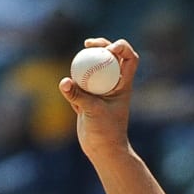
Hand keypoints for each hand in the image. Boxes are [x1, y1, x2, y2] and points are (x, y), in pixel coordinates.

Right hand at [58, 38, 139, 156]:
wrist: (103, 149)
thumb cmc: (106, 132)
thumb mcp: (92, 111)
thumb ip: (78, 95)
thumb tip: (64, 81)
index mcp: (123, 85)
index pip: (130, 59)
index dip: (122, 47)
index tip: (108, 49)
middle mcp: (114, 84)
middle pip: (112, 57)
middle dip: (102, 45)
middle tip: (88, 44)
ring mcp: (101, 90)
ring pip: (95, 68)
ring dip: (86, 60)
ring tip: (79, 56)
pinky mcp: (88, 97)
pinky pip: (80, 82)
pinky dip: (74, 81)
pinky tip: (69, 87)